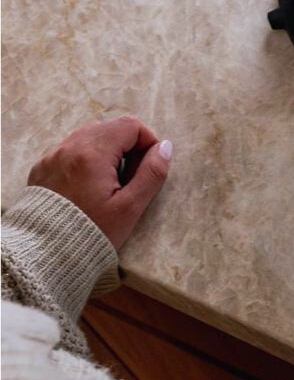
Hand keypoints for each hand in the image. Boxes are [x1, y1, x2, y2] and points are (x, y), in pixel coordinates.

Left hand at [27, 115, 172, 248]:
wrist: (43, 253)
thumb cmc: (91, 232)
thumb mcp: (130, 207)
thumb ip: (152, 174)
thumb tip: (165, 147)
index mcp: (93, 153)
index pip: (130, 125)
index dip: (147, 142)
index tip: (146, 168)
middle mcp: (69, 147)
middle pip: (109, 127)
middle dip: (127, 145)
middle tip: (129, 177)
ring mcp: (52, 156)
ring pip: (89, 136)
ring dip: (106, 151)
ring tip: (109, 182)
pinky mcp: (41, 167)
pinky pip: (69, 150)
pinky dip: (85, 159)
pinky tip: (86, 186)